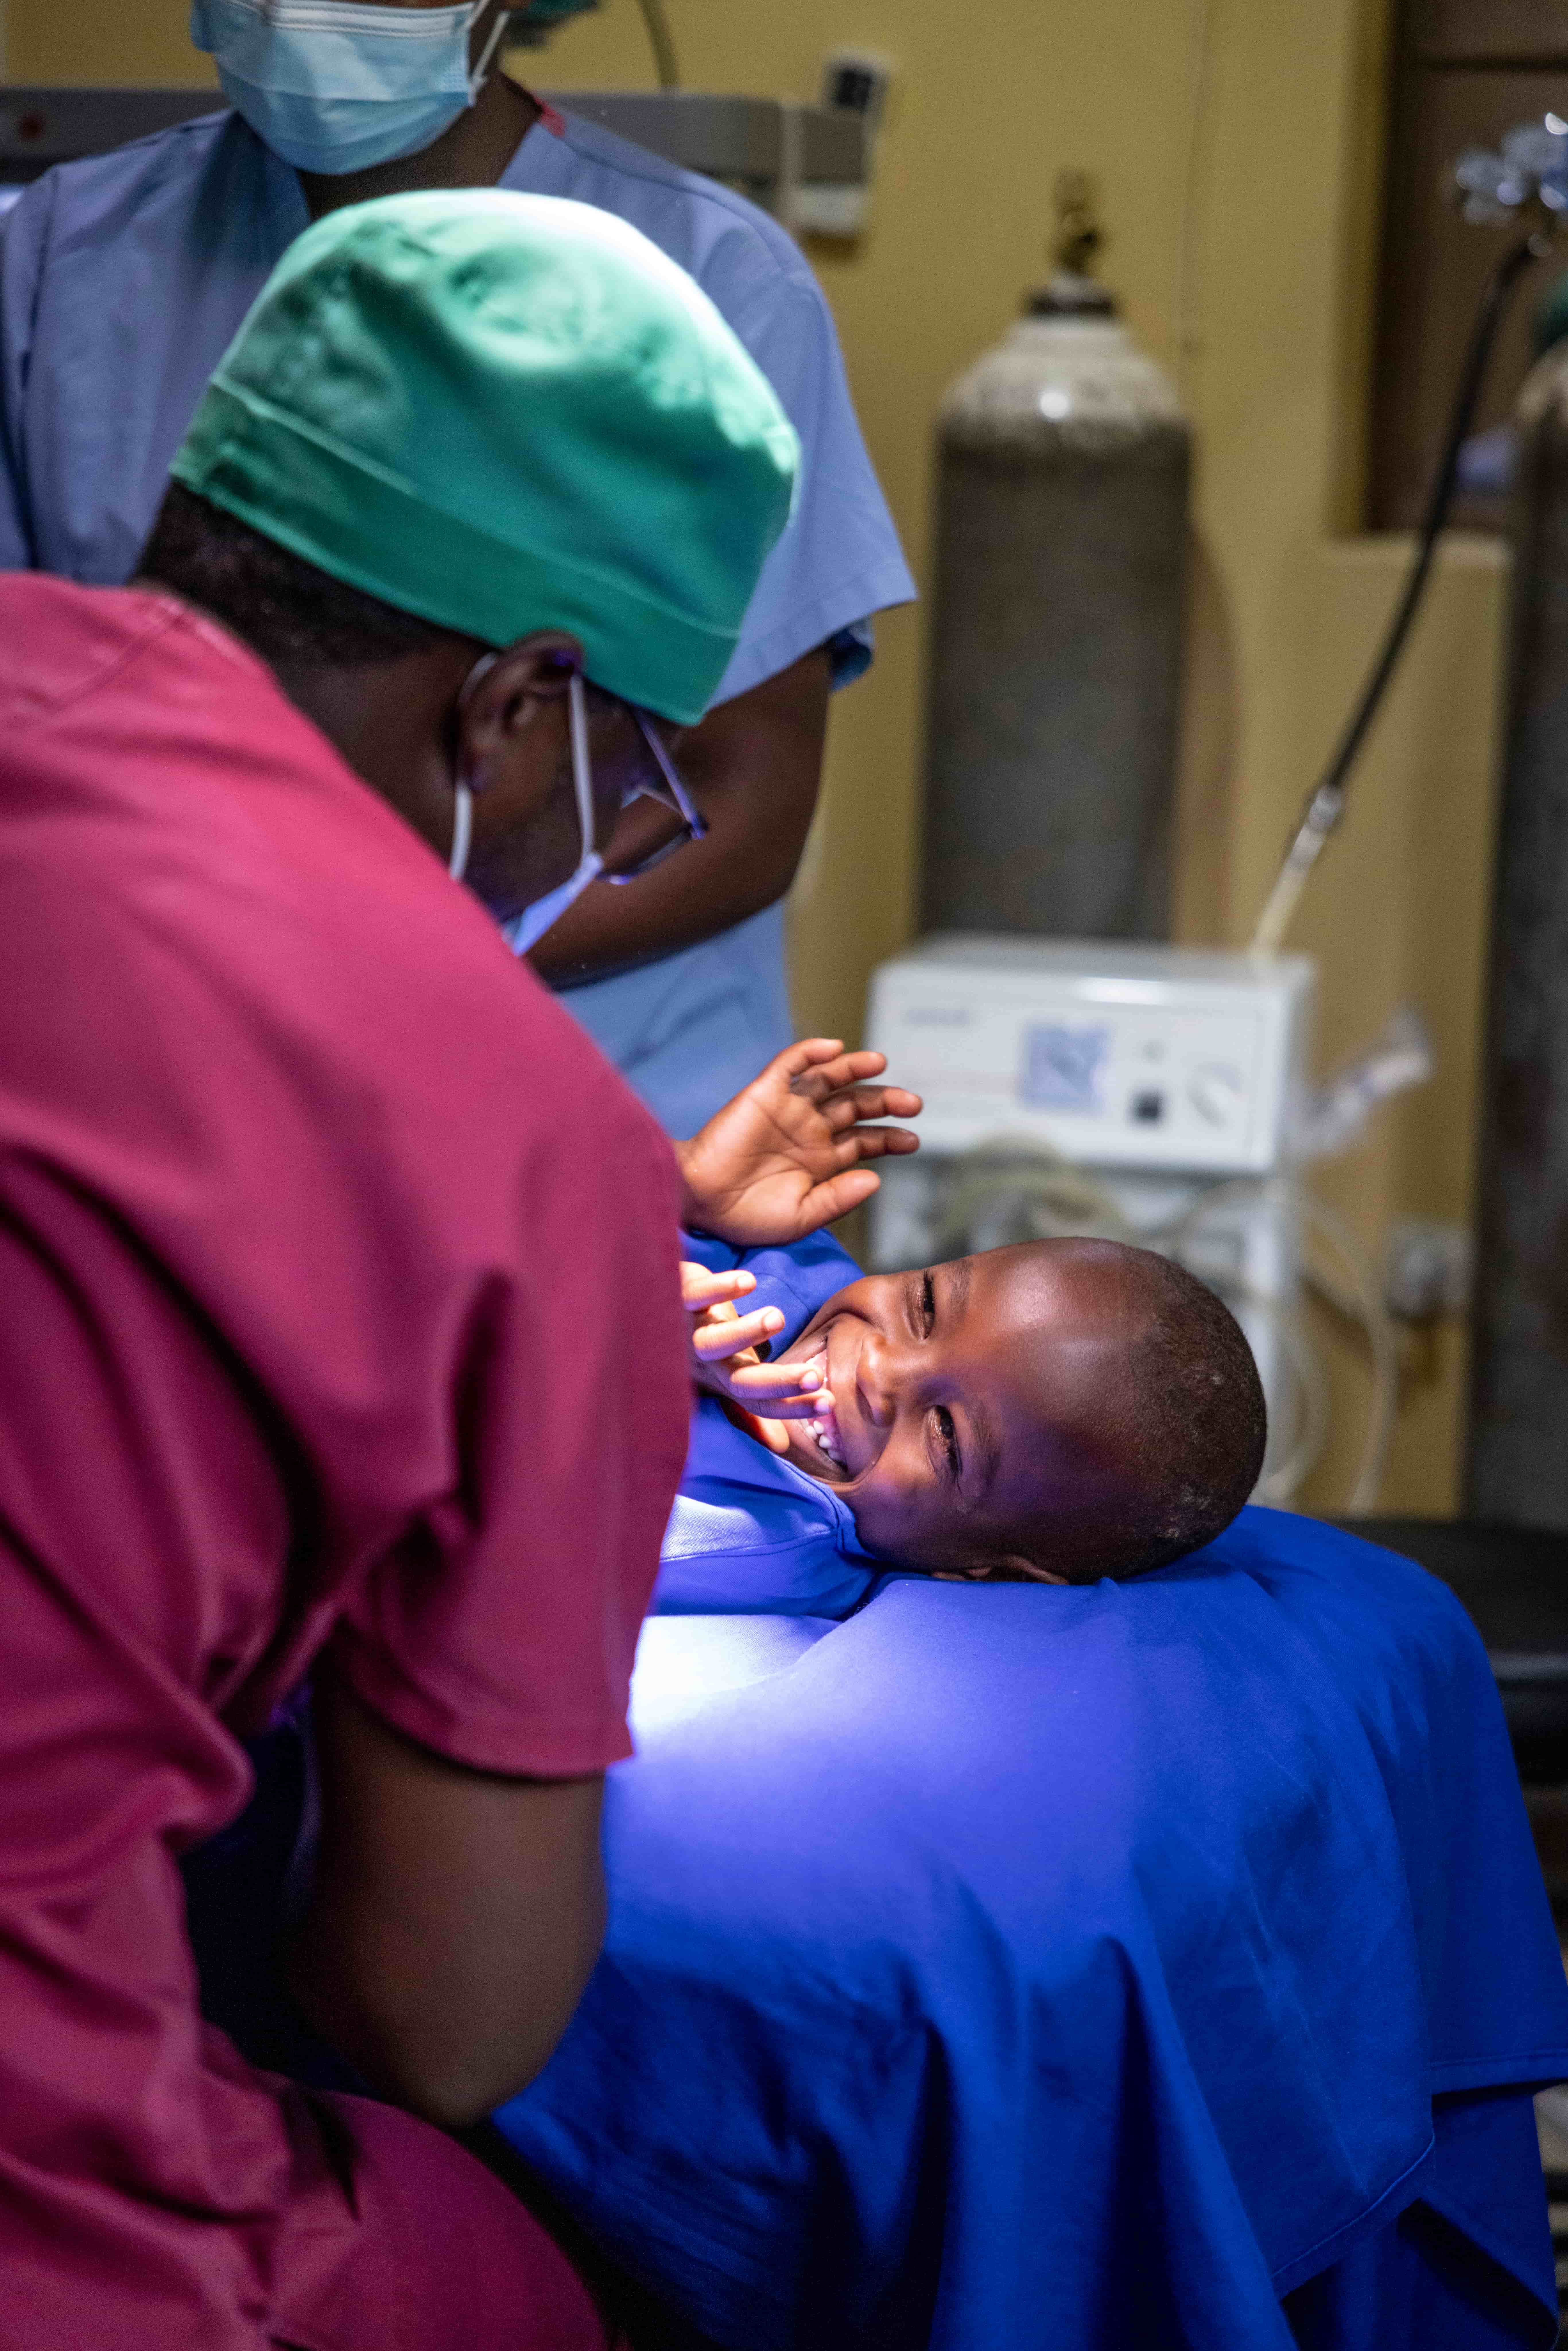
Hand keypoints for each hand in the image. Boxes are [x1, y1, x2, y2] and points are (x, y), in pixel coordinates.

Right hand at [675, 1039, 921, 1247]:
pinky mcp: (764, 1093)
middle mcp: (809, 1130)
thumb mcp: (800, 1217)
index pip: (865, 1140)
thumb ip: (838, 1199)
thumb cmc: (746, 1215)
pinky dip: (811, 1052)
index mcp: (822, 1160)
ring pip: (829, 1079)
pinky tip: (834, 1048)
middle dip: (885, 1102)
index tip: (912, 1140)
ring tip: (881, 1063)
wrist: (700, 1201)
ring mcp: (788, 1109)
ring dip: (855, 1068)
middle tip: (913, 1104)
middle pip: (856, 1106)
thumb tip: (875, 1179)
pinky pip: (790, 1064)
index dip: (890, 1138)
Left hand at [682, 1261, 829, 1454]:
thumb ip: (750, 1408)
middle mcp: (704, 1364)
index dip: (792, 1407)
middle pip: (741, 1382)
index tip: (829, 1402)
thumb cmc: (695, 1339)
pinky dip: (719, 1289)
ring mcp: (688, 1331)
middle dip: (779, 1383)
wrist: (644, 1295)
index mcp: (722, 1380)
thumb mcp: (725, 1374)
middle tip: (815, 1378)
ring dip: (745, 1334)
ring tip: (777, 1319)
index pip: (759, 1402)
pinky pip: (696, 1295)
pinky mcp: (677, 1296)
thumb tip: (780, 1446)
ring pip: (713, 1343)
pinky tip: (748, 1282)